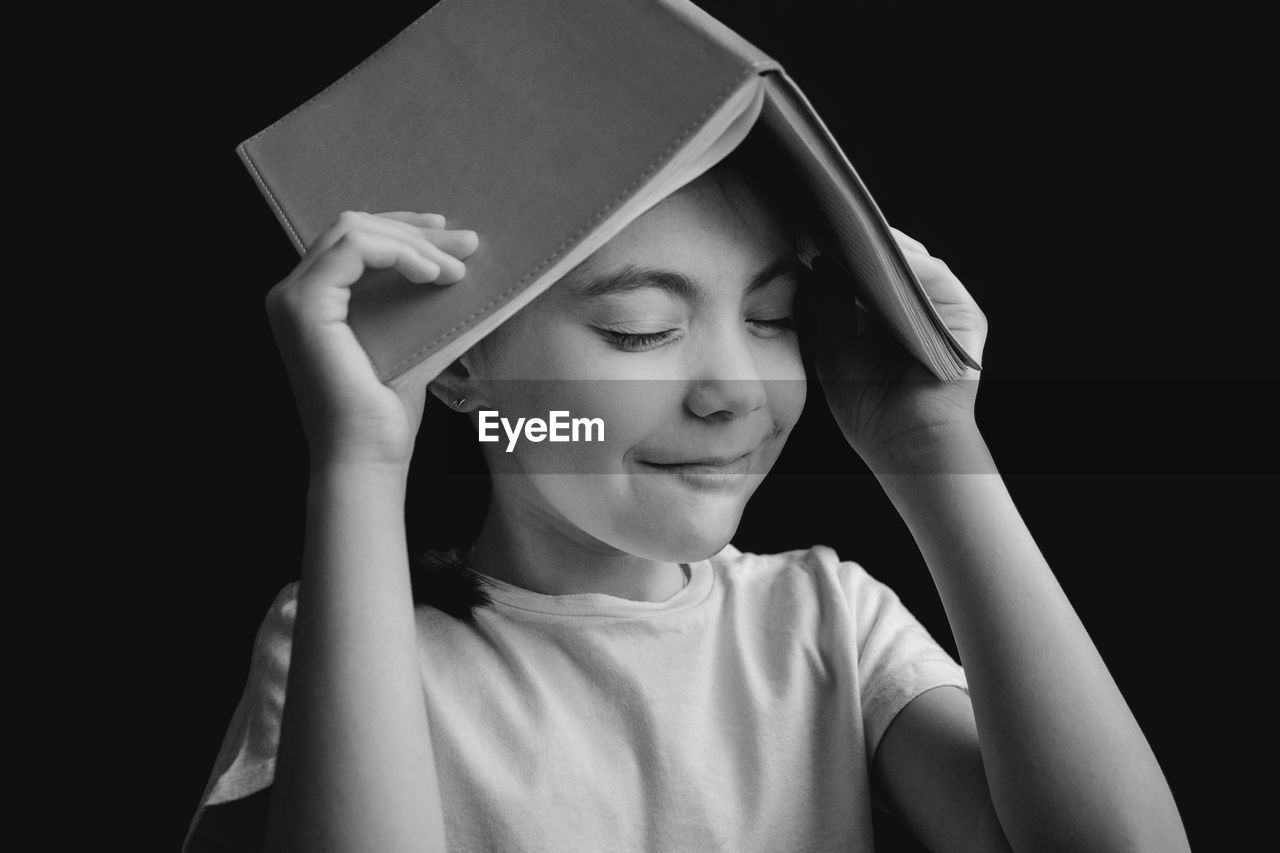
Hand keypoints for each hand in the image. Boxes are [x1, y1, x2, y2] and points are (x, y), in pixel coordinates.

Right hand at [264, 211, 479, 471]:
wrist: (368, 459)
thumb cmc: (388, 413)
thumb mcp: (413, 340)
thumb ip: (422, 301)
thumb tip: (465, 262)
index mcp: (313, 300)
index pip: (355, 239)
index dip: (405, 228)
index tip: (452, 237)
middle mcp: (292, 294)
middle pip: (355, 226)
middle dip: (417, 229)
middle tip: (469, 246)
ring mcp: (292, 298)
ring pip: (354, 229)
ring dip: (414, 242)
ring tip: (456, 271)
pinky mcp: (303, 305)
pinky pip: (355, 248)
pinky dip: (399, 252)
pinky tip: (432, 276)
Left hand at [802, 227, 987, 467]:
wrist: (908, 445)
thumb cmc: (870, 409)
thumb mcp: (833, 353)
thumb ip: (827, 311)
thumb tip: (817, 267)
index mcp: (883, 315)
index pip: (860, 272)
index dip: (836, 254)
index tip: (805, 234)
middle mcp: (914, 307)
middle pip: (886, 262)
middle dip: (856, 243)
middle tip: (823, 221)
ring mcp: (941, 308)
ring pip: (911, 262)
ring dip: (880, 246)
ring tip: (847, 231)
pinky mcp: (963, 313)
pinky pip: (935, 276)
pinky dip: (909, 262)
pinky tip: (881, 253)